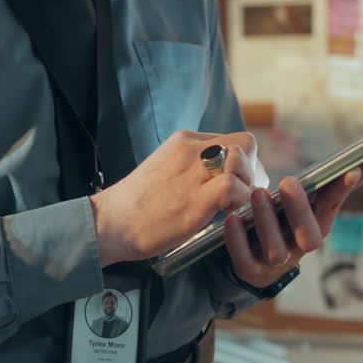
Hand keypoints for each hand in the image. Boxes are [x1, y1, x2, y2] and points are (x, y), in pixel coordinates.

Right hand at [90, 130, 259, 265]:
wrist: (109, 223)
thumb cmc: (137, 207)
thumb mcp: (168, 172)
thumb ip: (194, 169)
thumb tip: (222, 178)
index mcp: (184, 142)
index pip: (232, 139)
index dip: (244, 162)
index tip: (238, 184)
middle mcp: (192, 149)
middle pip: (246, 143)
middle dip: (252, 170)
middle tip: (242, 195)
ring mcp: (193, 171)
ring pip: (243, 159)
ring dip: (247, 185)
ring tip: (232, 204)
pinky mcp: (195, 197)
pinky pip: (234, 186)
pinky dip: (239, 200)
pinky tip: (225, 213)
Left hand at [223, 154, 362, 288]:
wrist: (254, 262)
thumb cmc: (285, 222)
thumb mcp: (306, 203)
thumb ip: (331, 184)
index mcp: (316, 226)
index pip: (333, 207)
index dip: (342, 191)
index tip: (351, 170)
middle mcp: (300, 247)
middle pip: (308, 236)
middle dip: (300, 209)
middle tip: (289, 181)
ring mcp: (275, 263)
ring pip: (276, 249)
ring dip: (268, 221)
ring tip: (258, 194)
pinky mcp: (250, 271)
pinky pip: (244, 260)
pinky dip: (238, 241)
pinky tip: (232, 219)